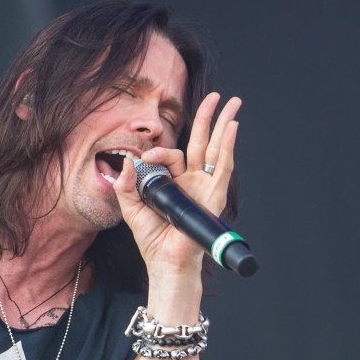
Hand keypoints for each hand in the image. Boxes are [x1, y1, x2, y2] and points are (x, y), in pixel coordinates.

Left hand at [113, 92, 241, 275]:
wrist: (165, 262)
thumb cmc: (152, 240)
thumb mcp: (130, 208)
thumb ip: (125, 184)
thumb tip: (129, 161)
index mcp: (175, 183)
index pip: (171, 155)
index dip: (158, 152)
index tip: (144, 159)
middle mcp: (193, 182)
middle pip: (203, 143)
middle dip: (209, 118)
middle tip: (217, 97)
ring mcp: (206, 187)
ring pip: (216, 150)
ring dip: (225, 124)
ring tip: (233, 102)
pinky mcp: (215, 196)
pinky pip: (223, 168)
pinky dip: (228, 147)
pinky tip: (232, 128)